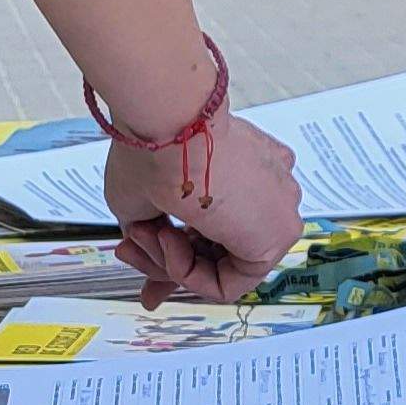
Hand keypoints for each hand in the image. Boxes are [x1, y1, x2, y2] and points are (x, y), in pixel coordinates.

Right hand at [104, 114, 302, 305]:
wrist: (167, 122)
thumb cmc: (151, 147)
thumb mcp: (144, 199)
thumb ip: (154, 234)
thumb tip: (144, 261)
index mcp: (246, 171)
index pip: (217, 227)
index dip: (173, 249)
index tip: (133, 250)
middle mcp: (269, 190)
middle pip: (218, 250)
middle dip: (163, 261)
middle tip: (125, 252)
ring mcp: (279, 210)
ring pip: (219, 267)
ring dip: (168, 259)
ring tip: (141, 233)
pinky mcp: (280, 234)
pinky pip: (230, 282)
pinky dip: (188, 272)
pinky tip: (166, 238)